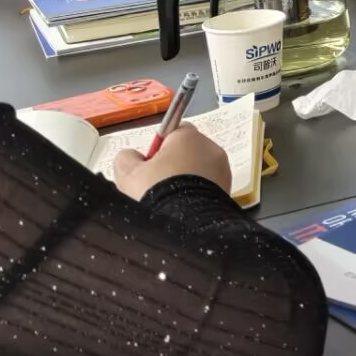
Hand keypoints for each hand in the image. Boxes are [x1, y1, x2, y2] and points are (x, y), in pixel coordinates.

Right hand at [112, 124, 232, 200]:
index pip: (173, 132)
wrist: (185, 223)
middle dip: (173, 164)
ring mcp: (223, 169)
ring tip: (170, 199)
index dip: (158, 148)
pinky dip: (198, 193)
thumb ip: (127, 158)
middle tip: (155, 184)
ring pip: (200, 169)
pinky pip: (209, 186)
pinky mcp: (228, 189)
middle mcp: (211, 148)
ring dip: (187, 179)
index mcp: (188, 136)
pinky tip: (184, 207)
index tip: (148, 166)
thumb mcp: (128, 173)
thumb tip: (132, 156)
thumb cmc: (156, 191)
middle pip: (188, 151)